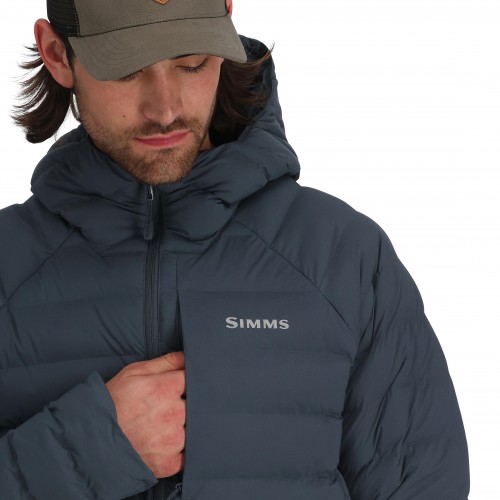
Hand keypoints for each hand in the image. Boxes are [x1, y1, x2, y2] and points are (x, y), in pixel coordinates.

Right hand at [106, 352, 185, 477]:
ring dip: (185, 426)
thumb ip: (166, 362)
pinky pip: (187, 453)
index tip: (182, 386)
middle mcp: (174, 414)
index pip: (194, 380)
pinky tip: (165, 443)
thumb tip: (189, 356)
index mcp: (166, 388)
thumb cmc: (113, 401)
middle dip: (187, 403)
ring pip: (193, 429)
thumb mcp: (135, 372)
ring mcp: (173, 440)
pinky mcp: (170, 463)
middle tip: (169, 406)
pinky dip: (180, 449)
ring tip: (165, 425)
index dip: (189, 382)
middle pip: (196, 405)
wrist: (89, 440)